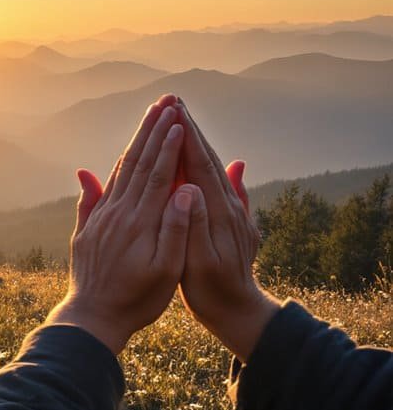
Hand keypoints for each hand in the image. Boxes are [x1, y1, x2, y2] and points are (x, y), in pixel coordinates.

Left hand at [48, 94, 197, 354]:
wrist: (92, 317)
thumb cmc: (137, 300)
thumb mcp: (166, 270)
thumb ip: (176, 228)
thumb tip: (186, 190)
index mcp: (140, 220)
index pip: (158, 173)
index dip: (169, 145)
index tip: (180, 118)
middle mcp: (117, 212)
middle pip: (137, 163)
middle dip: (152, 132)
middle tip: (164, 103)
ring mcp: (100, 217)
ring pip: (120, 171)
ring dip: (135, 144)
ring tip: (147, 120)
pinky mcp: (89, 227)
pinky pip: (101, 191)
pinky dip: (111, 171)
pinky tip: (111, 161)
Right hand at [174, 100, 279, 361]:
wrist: (236, 310)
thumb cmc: (211, 291)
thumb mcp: (199, 261)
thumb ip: (194, 224)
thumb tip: (190, 189)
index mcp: (218, 211)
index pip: (199, 164)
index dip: (184, 137)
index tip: (172, 111)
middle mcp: (226, 204)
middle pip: (205, 157)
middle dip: (188, 128)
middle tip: (173, 100)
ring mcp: (227, 209)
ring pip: (207, 165)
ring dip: (192, 138)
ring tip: (178, 116)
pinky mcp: (223, 215)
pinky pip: (206, 180)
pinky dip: (195, 161)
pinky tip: (188, 153)